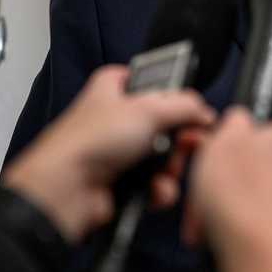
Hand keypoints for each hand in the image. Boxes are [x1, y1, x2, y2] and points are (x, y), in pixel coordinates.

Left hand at [2, 65, 214, 243]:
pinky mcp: (122, 182)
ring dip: (172, 167)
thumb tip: (206, 112)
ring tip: (166, 172)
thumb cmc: (93, 140)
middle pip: (166, 123)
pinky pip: (155, 183)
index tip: (191, 107)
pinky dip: (160, 189)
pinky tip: (156, 190)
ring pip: (164, 156)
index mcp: (114, 88)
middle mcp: (116, 117)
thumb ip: (184, 106)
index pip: (152, 80)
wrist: (65, 191)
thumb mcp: (148, 109)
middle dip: (181, 139)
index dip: (173, 94)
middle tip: (188, 143)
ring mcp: (119, 151)